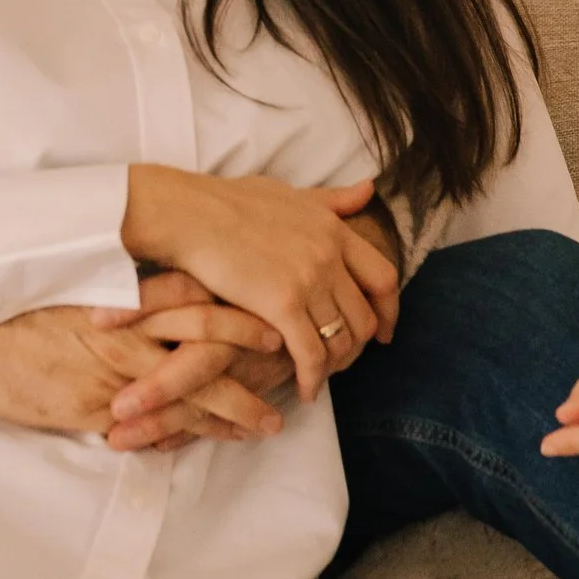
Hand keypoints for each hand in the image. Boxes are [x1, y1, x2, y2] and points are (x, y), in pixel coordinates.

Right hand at [0, 276, 286, 449]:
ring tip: (272, 421)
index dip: (242, 303)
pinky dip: (193, 433)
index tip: (279, 312)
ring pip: (194, 384)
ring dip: (239, 404)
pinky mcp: (96, 407)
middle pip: (211, 333)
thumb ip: (120, 301)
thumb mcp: (75, 291)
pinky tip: (219, 441)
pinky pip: (157, 423)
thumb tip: (159, 306)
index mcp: (124, 294)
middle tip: (295, 361)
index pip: (197, 293)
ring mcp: (114, 369)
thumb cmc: (17, 311)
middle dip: (257, 349)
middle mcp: (128, 326)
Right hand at [120, 166, 401, 399]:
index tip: (384, 331)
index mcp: (333, 229)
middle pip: (365, 316)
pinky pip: (312, 355)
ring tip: (319, 374)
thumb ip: (331, 200)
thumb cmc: (230, 202)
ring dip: (334, 365)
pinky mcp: (282, 305)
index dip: (388, 310)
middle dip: (358, 345)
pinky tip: (304, 389)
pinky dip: (313, 379)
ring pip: (342, 339)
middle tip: (341, 359)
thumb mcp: (291, 194)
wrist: (190, 214)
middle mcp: (329, 255)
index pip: (384, 278)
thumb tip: (369, 189)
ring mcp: (308, 280)